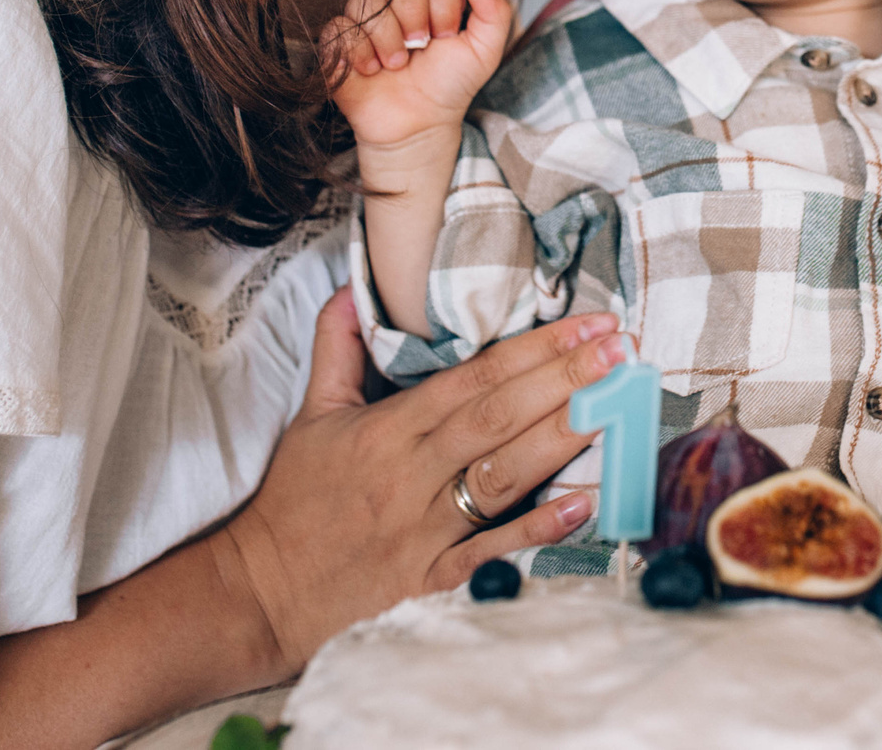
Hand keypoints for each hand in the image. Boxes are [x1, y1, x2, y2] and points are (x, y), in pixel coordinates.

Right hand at [213, 290, 624, 676]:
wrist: (261, 591)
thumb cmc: (295, 500)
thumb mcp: (312, 415)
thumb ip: (338, 349)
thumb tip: (350, 291)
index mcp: (387, 429)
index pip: (474, 379)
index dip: (533, 349)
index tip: (586, 324)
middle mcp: (411, 474)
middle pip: (499, 418)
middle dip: (565, 380)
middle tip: (620, 348)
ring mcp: (424, 529)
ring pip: (503, 476)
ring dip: (564, 439)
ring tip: (616, 405)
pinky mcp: (431, 579)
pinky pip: (492, 550)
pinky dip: (538, 528)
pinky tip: (585, 502)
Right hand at [326, 0, 513, 152]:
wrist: (418, 124)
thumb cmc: (449, 86)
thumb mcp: (484, 52)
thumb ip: (496, 13)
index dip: (442, 6)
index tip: (447, 37)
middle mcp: (396, 3)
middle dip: (413, 16)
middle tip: (419, 49)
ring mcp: (365, 21)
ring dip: (386, 36)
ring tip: (395, 65)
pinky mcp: (339, 43)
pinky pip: (338, 26)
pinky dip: (357, 50)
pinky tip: (371, 70)